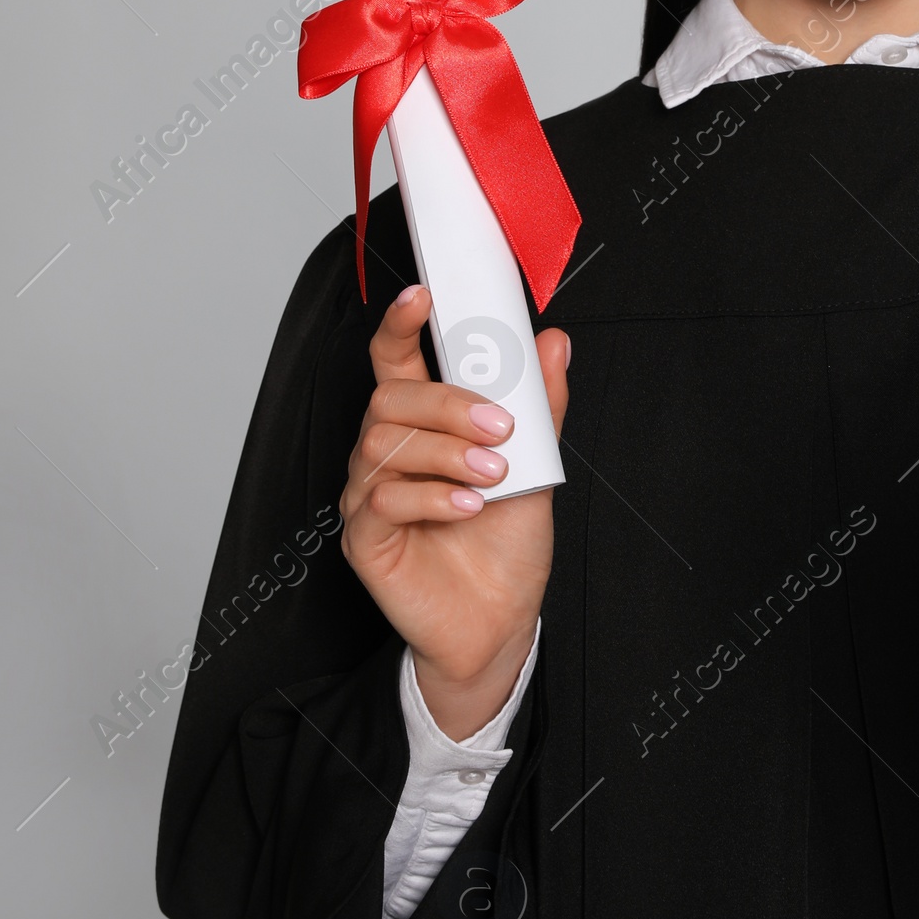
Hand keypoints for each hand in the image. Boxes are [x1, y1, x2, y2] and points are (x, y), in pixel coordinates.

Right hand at [340, 286, 569, 737]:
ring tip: (492, 475)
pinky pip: (382, 499)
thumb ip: (539, 405)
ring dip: (446, 452)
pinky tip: (467, 505)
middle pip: (390, 399)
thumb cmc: (505, 543)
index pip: (396, 362)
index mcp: (424, 426)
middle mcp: (389, 454)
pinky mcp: (364, 539)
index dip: (400, 326)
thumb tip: (554, 342)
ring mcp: (369, 495)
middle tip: (498, 428)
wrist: (499, 619)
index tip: (422, 298)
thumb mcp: (536, 466)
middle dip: (447, 404)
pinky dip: (431, 496)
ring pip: (384, 445)